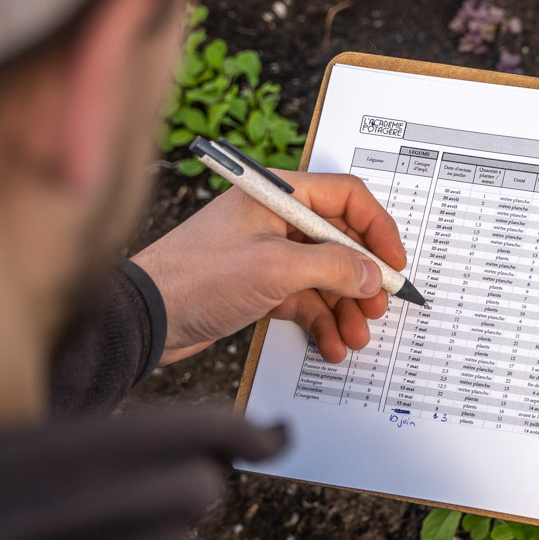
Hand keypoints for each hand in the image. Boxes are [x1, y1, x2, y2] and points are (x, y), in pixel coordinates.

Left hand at [130, 170, 406, 364]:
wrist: (144, 319)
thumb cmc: (195, 278)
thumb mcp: (275, 268)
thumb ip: (333, 267)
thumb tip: (372, 274)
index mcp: (278, 194)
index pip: (346, 198)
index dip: (378, 230)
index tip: (394, 264)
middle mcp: (275, 218)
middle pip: (340, 242)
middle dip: (362, 280)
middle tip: (376, 309)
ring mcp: (267, 253)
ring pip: (325, 276)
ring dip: (344, 308)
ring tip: (354, 338)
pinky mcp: (258, 285)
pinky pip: (304, 299)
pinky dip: (321, 321)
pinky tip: (330, 345)